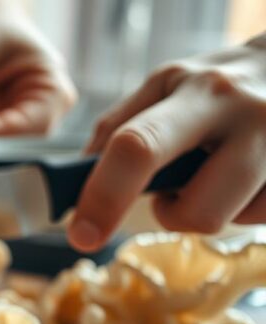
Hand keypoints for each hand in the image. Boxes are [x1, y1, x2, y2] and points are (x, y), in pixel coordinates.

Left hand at [69, 35, 265, 251]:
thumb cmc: (214, 85)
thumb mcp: (165, 84)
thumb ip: (117, 126)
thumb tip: (79, 179)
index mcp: (200, 92)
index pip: (140, 148)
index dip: (104, 197)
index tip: (82, 235)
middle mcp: (249, 118)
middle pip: (198, 210)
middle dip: (169, 215)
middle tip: (165, 199)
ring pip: (226, 222)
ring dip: (203, 208)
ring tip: (211, 173)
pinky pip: (255, 219)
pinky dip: (239, 208)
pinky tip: (244, 177)